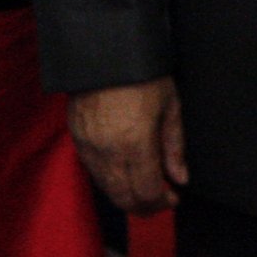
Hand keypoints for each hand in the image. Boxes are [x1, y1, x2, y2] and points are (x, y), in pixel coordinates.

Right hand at [69, 77, 186, 214]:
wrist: (106, 49)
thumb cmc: (142, 72)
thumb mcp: (170, 105)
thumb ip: (175, 146)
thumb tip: (180, 178)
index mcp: (136, 143)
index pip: (147, 192)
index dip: (163, 202)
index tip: (173, 197)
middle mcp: (109, 151)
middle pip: (125, 198)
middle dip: (145, 206)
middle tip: (160, 199)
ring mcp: (89, 146)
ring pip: (107, 189)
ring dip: (127, 194)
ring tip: (144, 185)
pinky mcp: (76, 138)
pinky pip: (93, 171)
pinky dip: (110, 179)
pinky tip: (124, 170)